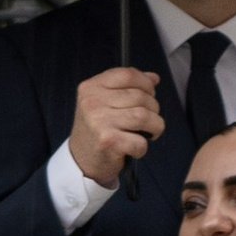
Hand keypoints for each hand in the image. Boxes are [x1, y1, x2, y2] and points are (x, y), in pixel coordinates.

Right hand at [68, 66, 164, 188]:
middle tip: (147, 120)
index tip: (150, 93)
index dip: (146, 83)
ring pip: (144, 116)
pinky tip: (133, 148)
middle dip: (153, 109)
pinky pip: (140, 141)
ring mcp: (99, 121)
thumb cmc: (97, 130)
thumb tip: (154, 78)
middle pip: (140, 96)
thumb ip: (127, 87)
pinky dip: (143, 147)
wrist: (80, 161)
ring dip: (154, 127)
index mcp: (91, 87)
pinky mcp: (108, 141)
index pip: (127, 74)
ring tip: (148, 133)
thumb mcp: (104, 102)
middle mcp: (92, 102)